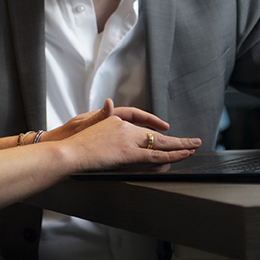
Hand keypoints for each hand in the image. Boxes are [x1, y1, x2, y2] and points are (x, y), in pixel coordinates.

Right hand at [59, 99, 200, 171]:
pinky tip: (183, 155)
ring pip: (159, 143)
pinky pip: (155, 156)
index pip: (139, 119)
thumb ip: (102, 117)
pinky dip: (171, 155)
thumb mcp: (86, 124)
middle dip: (175, 138)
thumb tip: (109, 104)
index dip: (153, 124)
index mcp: (114, 119)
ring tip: (193, 147)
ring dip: (179, 146)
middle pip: (154, 132)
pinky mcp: (128, 154)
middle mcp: (124, 126)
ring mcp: (127, 140)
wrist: (66, 150)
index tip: (164, 128)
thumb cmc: (72, 142)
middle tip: (193, 140)